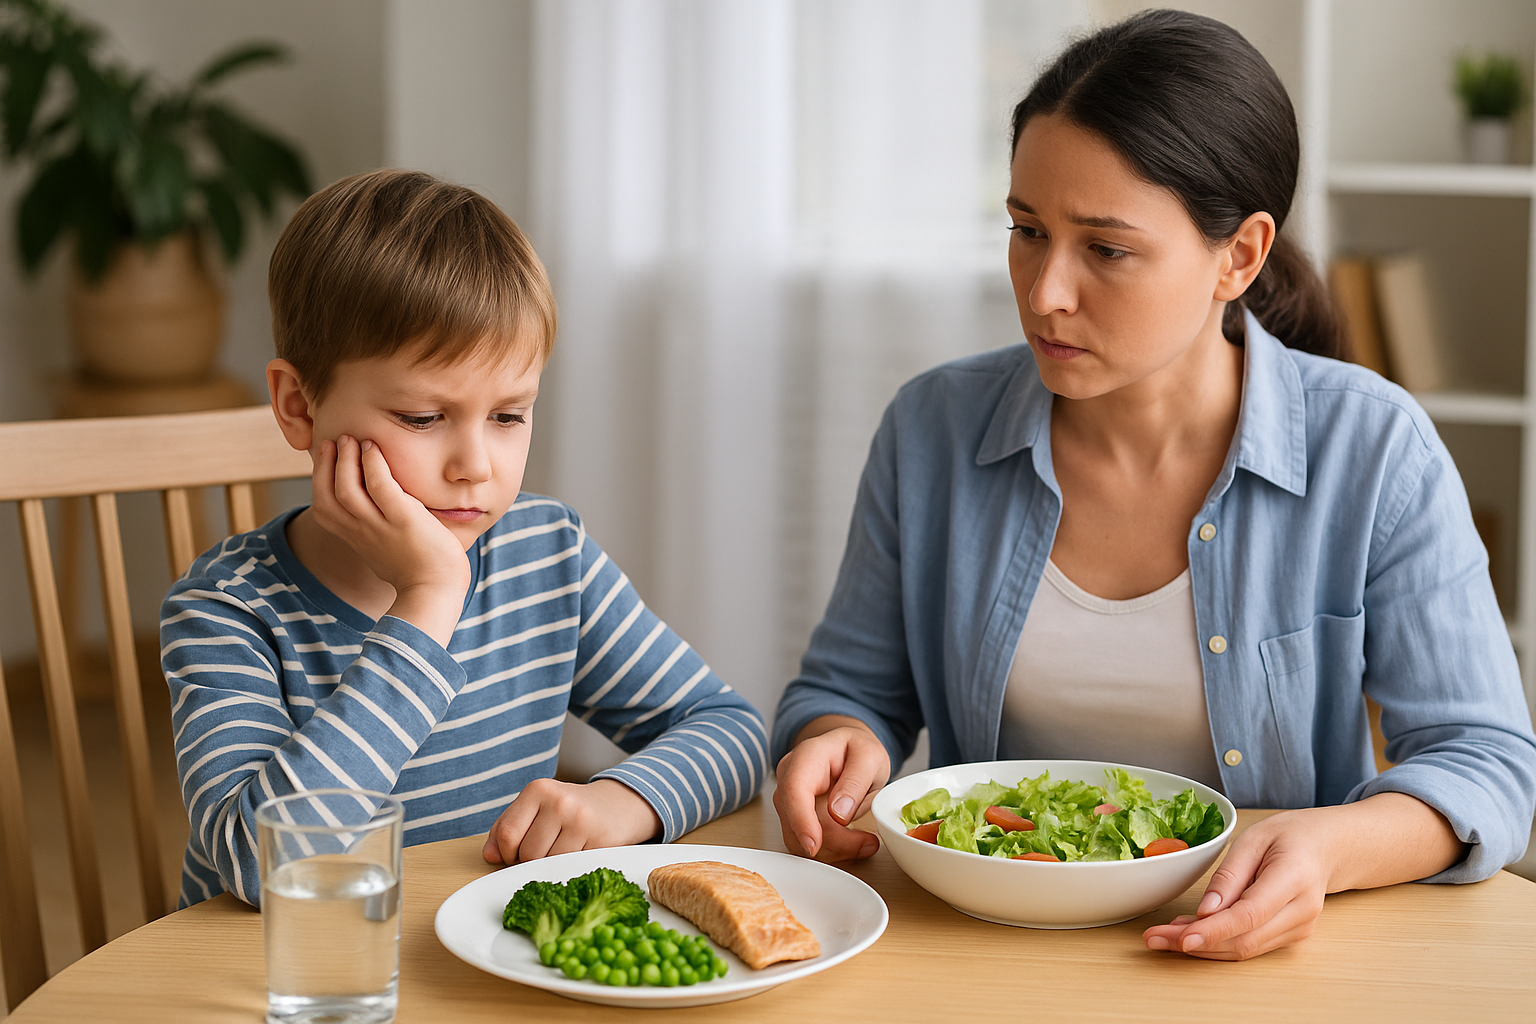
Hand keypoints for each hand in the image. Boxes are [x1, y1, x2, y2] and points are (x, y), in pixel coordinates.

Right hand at [310, 435, 468, 642]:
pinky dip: (373, 464)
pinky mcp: (404, 520)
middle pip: (327, 496)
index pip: (324, 508)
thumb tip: (383, 514)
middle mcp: (362, 533)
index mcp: (356, 540)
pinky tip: (374, 448)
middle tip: (333, 440)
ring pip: (347, 488)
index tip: (327, 458)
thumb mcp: (386, 551)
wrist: (436, 593)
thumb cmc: (419, 572)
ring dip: (345, 460)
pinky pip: (379, 485)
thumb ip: (378, 532)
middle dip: (325, 466)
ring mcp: (381, 527)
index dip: (320, 480)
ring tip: (351, 439)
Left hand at [482, 778, 662, 864]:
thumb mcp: (537, 809)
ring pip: (547, 863)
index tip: (518, 853)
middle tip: (545, 851)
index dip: (508, 853)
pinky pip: (569, 867)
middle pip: (527, 853)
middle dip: (530, 861)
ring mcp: (580, 819)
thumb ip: (507, 828)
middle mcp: (559, 801)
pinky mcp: (598, 838)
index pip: (507, 835)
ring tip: (562, 850)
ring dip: (550, 866)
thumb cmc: (570, 811)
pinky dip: (568, 867)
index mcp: (537, 789)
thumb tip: (489, 855)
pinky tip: (577, 852)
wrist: (618, 805)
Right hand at [773, 717, 890, 861]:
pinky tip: (851, 842)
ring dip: (834, 849)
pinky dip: (830, 850)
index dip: (801, 820)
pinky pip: (804, 844)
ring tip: (865, 841)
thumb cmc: (856, 751)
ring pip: (799, 839)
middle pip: (798, 821)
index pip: (794, 791)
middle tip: (869, 841)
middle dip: (836, 839)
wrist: (849, 750)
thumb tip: (838, 813)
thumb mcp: (869, 757)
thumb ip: (856, 782)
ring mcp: (788, 801)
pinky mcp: (793, 819)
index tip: (815, 844)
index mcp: (806, 757)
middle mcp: (788, 779)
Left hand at [1141, 794, 1462, 959]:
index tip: (1182, 939)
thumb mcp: (1254, 838)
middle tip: (1153, 937)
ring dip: (1201, 947)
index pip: (1250, 914)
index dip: (1214, 931)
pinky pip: (1249, 946)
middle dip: (1194, 943)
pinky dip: (1217, 943)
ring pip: (1244, 949)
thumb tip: (1205, 910)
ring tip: (1162, 935)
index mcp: (1295, 878)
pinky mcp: (1290, 937)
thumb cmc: (1290, 836)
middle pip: (1243, 939)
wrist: (1328, 848)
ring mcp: (1299, 929)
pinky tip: (1189, 931)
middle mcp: (1302, 912)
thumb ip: (1229, 874)